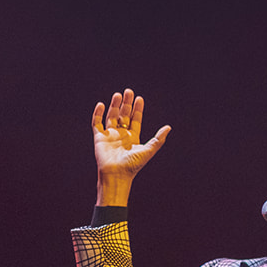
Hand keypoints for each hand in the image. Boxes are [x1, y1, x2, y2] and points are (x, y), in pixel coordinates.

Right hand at [93, 89, 169, 205]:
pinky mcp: (99, 137)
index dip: (137, 109)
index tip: (139, 98)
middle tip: (128, 91)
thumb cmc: (133, 165)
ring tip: (117, 95)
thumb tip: (169, 127)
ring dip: (114, 106)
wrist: (116, 174)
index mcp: (133, 137)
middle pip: (124, 115)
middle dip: (126, 103)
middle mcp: (121, 134)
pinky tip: (102, 105)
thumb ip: (158, 139)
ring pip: (111, 116)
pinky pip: (97, 123)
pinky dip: (98, 114)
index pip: (135, 119)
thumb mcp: (148, 150)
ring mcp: (110, 135)